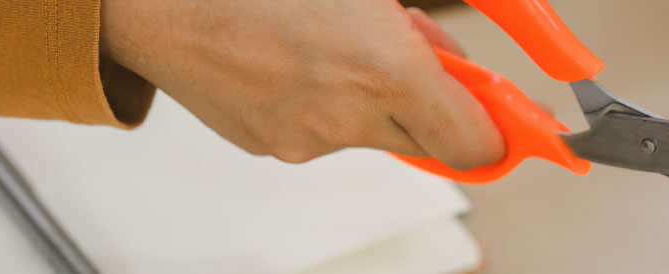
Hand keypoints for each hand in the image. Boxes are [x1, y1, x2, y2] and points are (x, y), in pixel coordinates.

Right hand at [101, 1, 501, 167]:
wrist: (158, 0)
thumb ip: (423, 33)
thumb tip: (452, 61)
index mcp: (384, 69)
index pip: (474, 142)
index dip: (497, 132)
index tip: (510, 121)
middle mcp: (348, 116)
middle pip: (429, 143)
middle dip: (437, 107)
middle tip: (423, 63)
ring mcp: (306, 138)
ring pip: (372, 133)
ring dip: (374, 99)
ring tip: (336, 43)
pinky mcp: (268, 146)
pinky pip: (321, 134)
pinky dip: (325, 104)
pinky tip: (297, 59)